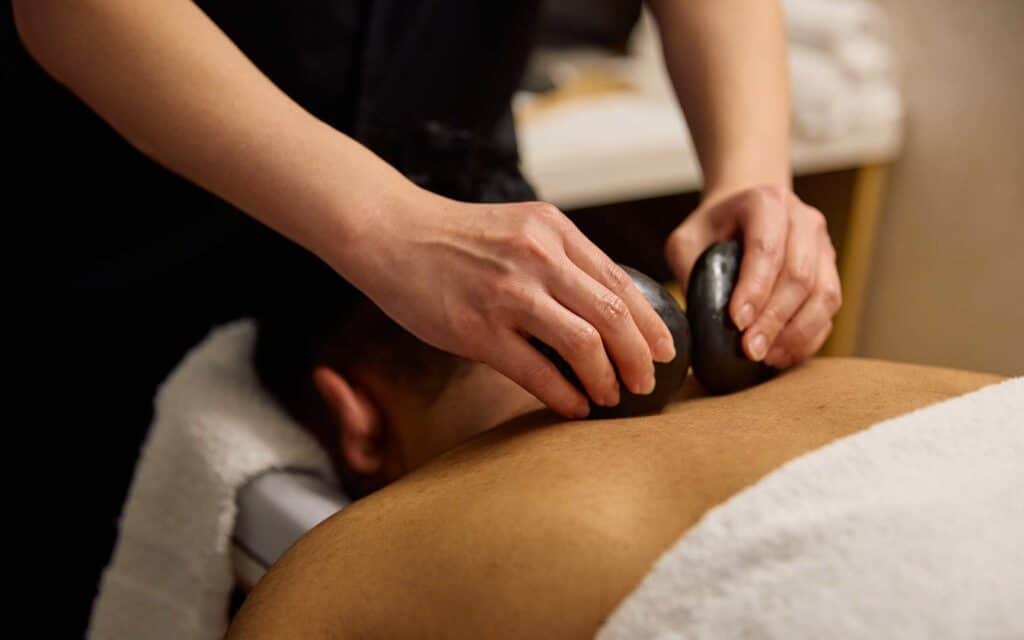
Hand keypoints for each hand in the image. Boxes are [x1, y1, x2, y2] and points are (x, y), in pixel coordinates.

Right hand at [340, 189, 676, 418]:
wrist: (392, 234)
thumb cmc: (457, 239)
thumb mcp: (520, 229)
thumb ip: (562, 260)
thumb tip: (607, 311)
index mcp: (553, 230)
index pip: (620, 281)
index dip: (651, 323)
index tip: (665, 351)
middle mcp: (537, 257)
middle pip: (613, 314)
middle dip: (639, 357)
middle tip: (646, 383)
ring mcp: (507, 293)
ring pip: (584, 343)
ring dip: (607, 378)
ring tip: (612, 397)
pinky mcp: (477, 329)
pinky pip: (537, 371)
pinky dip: (564, 395)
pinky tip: (574, 406)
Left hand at [665, 185, 841, 367]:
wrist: (744, 212)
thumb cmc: (713, 228)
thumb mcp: (687, 240)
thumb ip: (688, 271)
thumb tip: (698, 320)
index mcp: (766, 203)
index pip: (767, 249)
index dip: (755, 288)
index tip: (737, 321)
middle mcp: (803, 221)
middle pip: (799, 275)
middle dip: (774, 319)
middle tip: (750, 349)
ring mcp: (823, 245)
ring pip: (824, 294)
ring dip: (796, 333)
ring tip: (767, 357)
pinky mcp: (831, 271)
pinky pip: (830, 309)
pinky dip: (809, 337)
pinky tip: (783, 354)